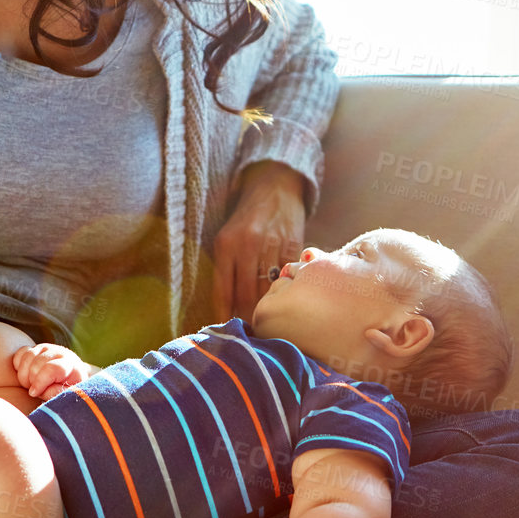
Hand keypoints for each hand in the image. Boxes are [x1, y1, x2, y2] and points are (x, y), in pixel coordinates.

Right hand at [12, 342, 92, 400]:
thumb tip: (41, 389)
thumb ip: (57, 393)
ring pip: (27, 357)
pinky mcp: (35, 349)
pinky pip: (20, 354)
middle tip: (36, 391)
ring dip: (24, 375)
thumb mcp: (69, 395)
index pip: (51, 368)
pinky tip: (26, 375)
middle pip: (36, 364)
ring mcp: (46, 348)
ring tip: (30, 385)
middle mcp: (58, 352)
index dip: (39, 382)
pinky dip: (18, 366)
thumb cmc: (68, 390)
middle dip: (32, 381)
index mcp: (70, 363)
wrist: (68, 380)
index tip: (34, 393)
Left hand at [212, 161, 305, 321]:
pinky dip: (287, 290)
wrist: (275, 186)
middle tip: (251, 330)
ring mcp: (273, 243)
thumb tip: (228, 309)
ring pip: (270, 288)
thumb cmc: (246, 219)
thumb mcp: (227, 238)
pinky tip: (286, 300)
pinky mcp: (294, 243)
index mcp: (226, 244)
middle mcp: (248, 243)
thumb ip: (227, 269)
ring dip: (269, 307)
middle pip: (248, 294)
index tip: (228, 330)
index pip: (224, 290)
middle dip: (249, 315)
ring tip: (269, 321)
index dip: (226, 314)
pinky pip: (289, 275)